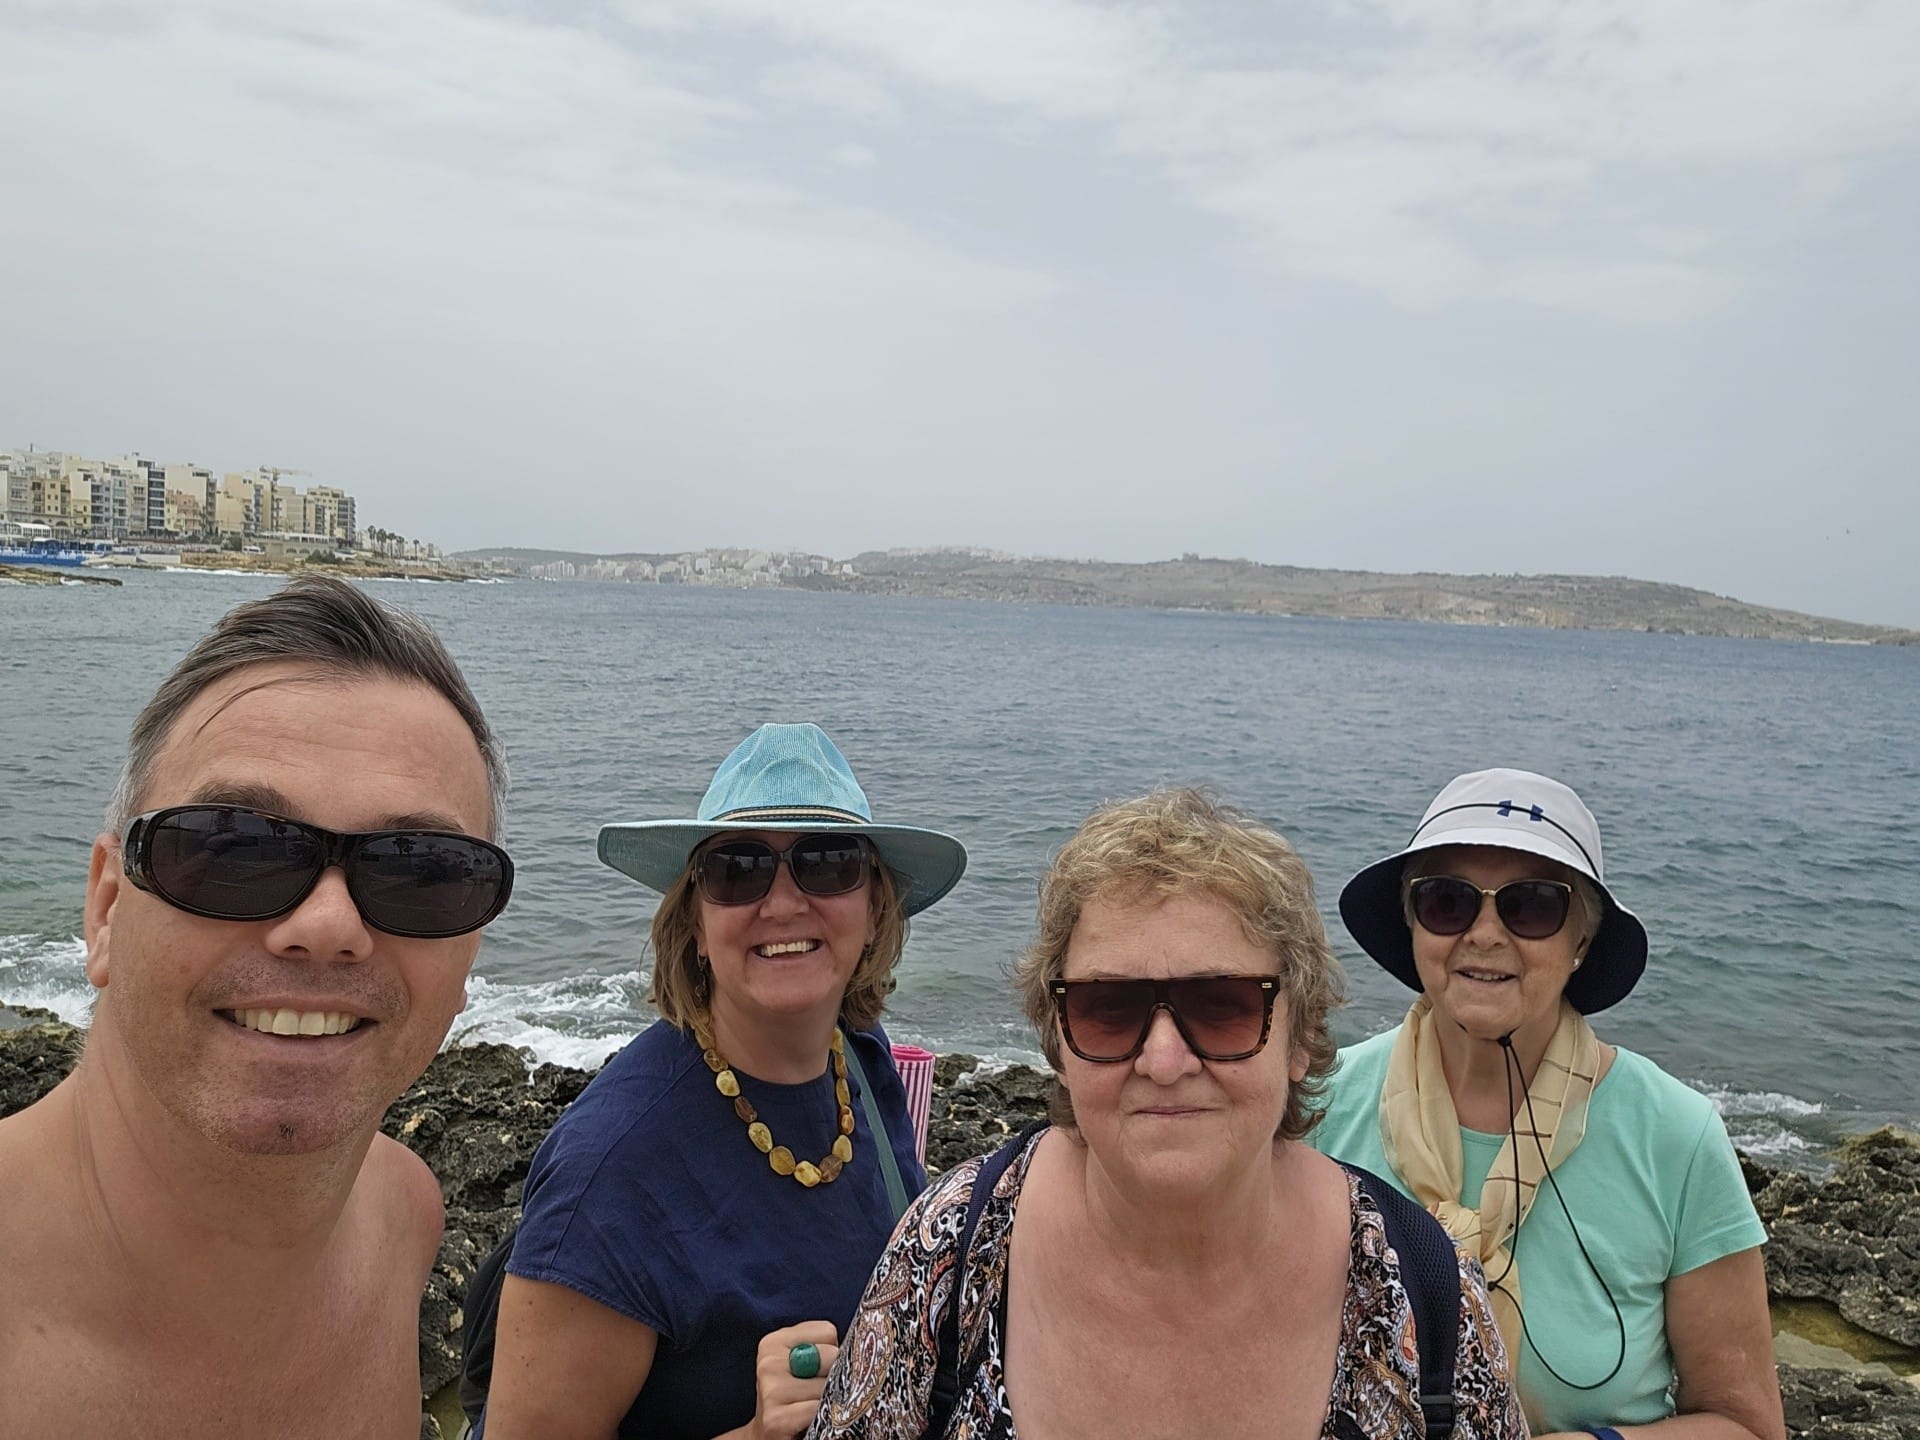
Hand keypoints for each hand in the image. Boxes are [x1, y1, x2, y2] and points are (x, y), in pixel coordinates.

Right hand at [744, 1321, 840, 1439]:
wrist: (770, 1435)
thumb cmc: (795, 1395)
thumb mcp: (801, 1362)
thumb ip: (821, 1347)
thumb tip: (859, 1346)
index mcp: (773, 1342)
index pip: (827, 1331)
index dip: (832, 1352)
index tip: (818, 1369)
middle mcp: (769, 1362)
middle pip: (831, 1356)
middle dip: (833, 1374)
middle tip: (817, 1390)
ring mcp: (771, 1391)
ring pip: (828, 1386)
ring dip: (830, 1399)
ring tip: (814, 1406)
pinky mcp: (776, 1419)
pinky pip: (818, 1409)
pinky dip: (824, 1417)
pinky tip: (812, 1421)